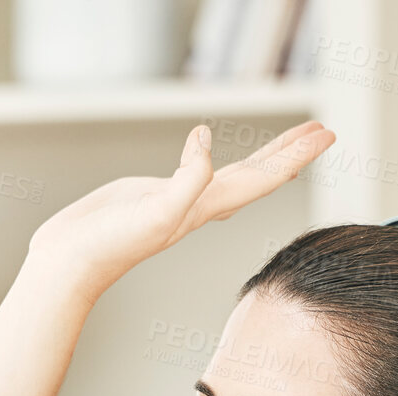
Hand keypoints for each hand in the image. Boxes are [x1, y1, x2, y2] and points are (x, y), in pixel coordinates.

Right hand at [26, 120, 335, 302]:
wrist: (72, 263)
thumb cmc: (109, 244)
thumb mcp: (154, 211)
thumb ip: (187, 180)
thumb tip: (205, 142)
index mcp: (206, 206)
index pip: (262, 178)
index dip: (295, 154)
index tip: (325, 134)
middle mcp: (199, 204)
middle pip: (258, 176)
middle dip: (290, 152)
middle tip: (322, 130)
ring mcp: (178, 201)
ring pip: (233, 175)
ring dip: (262, 157)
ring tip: (287, 140)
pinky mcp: (153, 194)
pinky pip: (195, 172)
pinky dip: (208, 157)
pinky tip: (206, 148)